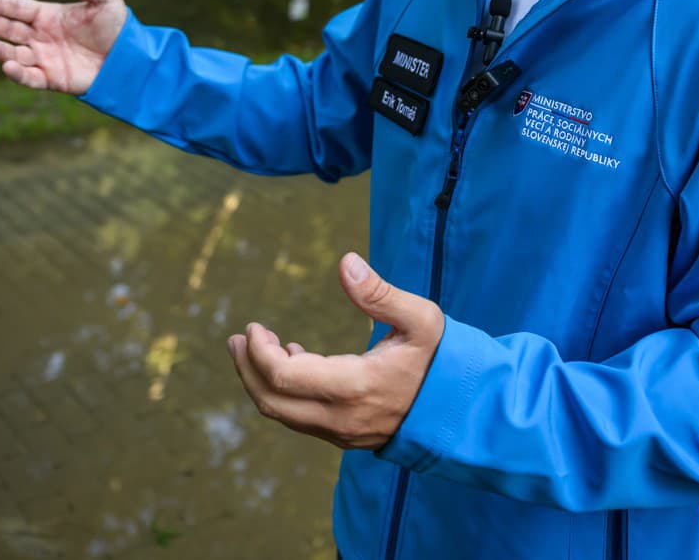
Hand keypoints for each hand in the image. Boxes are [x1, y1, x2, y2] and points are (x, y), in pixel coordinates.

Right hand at [0, 0, 125, 93]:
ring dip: (0, 50)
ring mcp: (46, 58)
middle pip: (11, 30)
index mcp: (50, 16)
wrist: (131, 58)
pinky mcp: (53, 79)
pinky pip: (31, 78)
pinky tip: (8, 66)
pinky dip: (18, 74)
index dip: (1, 5)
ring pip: (16, 54)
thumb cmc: (117, 27)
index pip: (20, 8)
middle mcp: (43, 37)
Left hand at [227, 253, 444, 449]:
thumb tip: (344, 262)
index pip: (284, 378)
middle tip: (235, 340)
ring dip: (260, 381)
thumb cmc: (442, 359)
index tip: (253, 327)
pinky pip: (300, 419)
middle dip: (246, 368)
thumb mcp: (420, 318)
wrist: (463, 410)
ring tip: (250, 348)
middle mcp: (341, 417)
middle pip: (272, 401)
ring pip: (283, 414)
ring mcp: (342, 432)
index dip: (259, 352)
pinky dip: (284, 393)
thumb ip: (380, 293)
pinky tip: (292, 360)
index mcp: (355, 387)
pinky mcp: (345, 436)